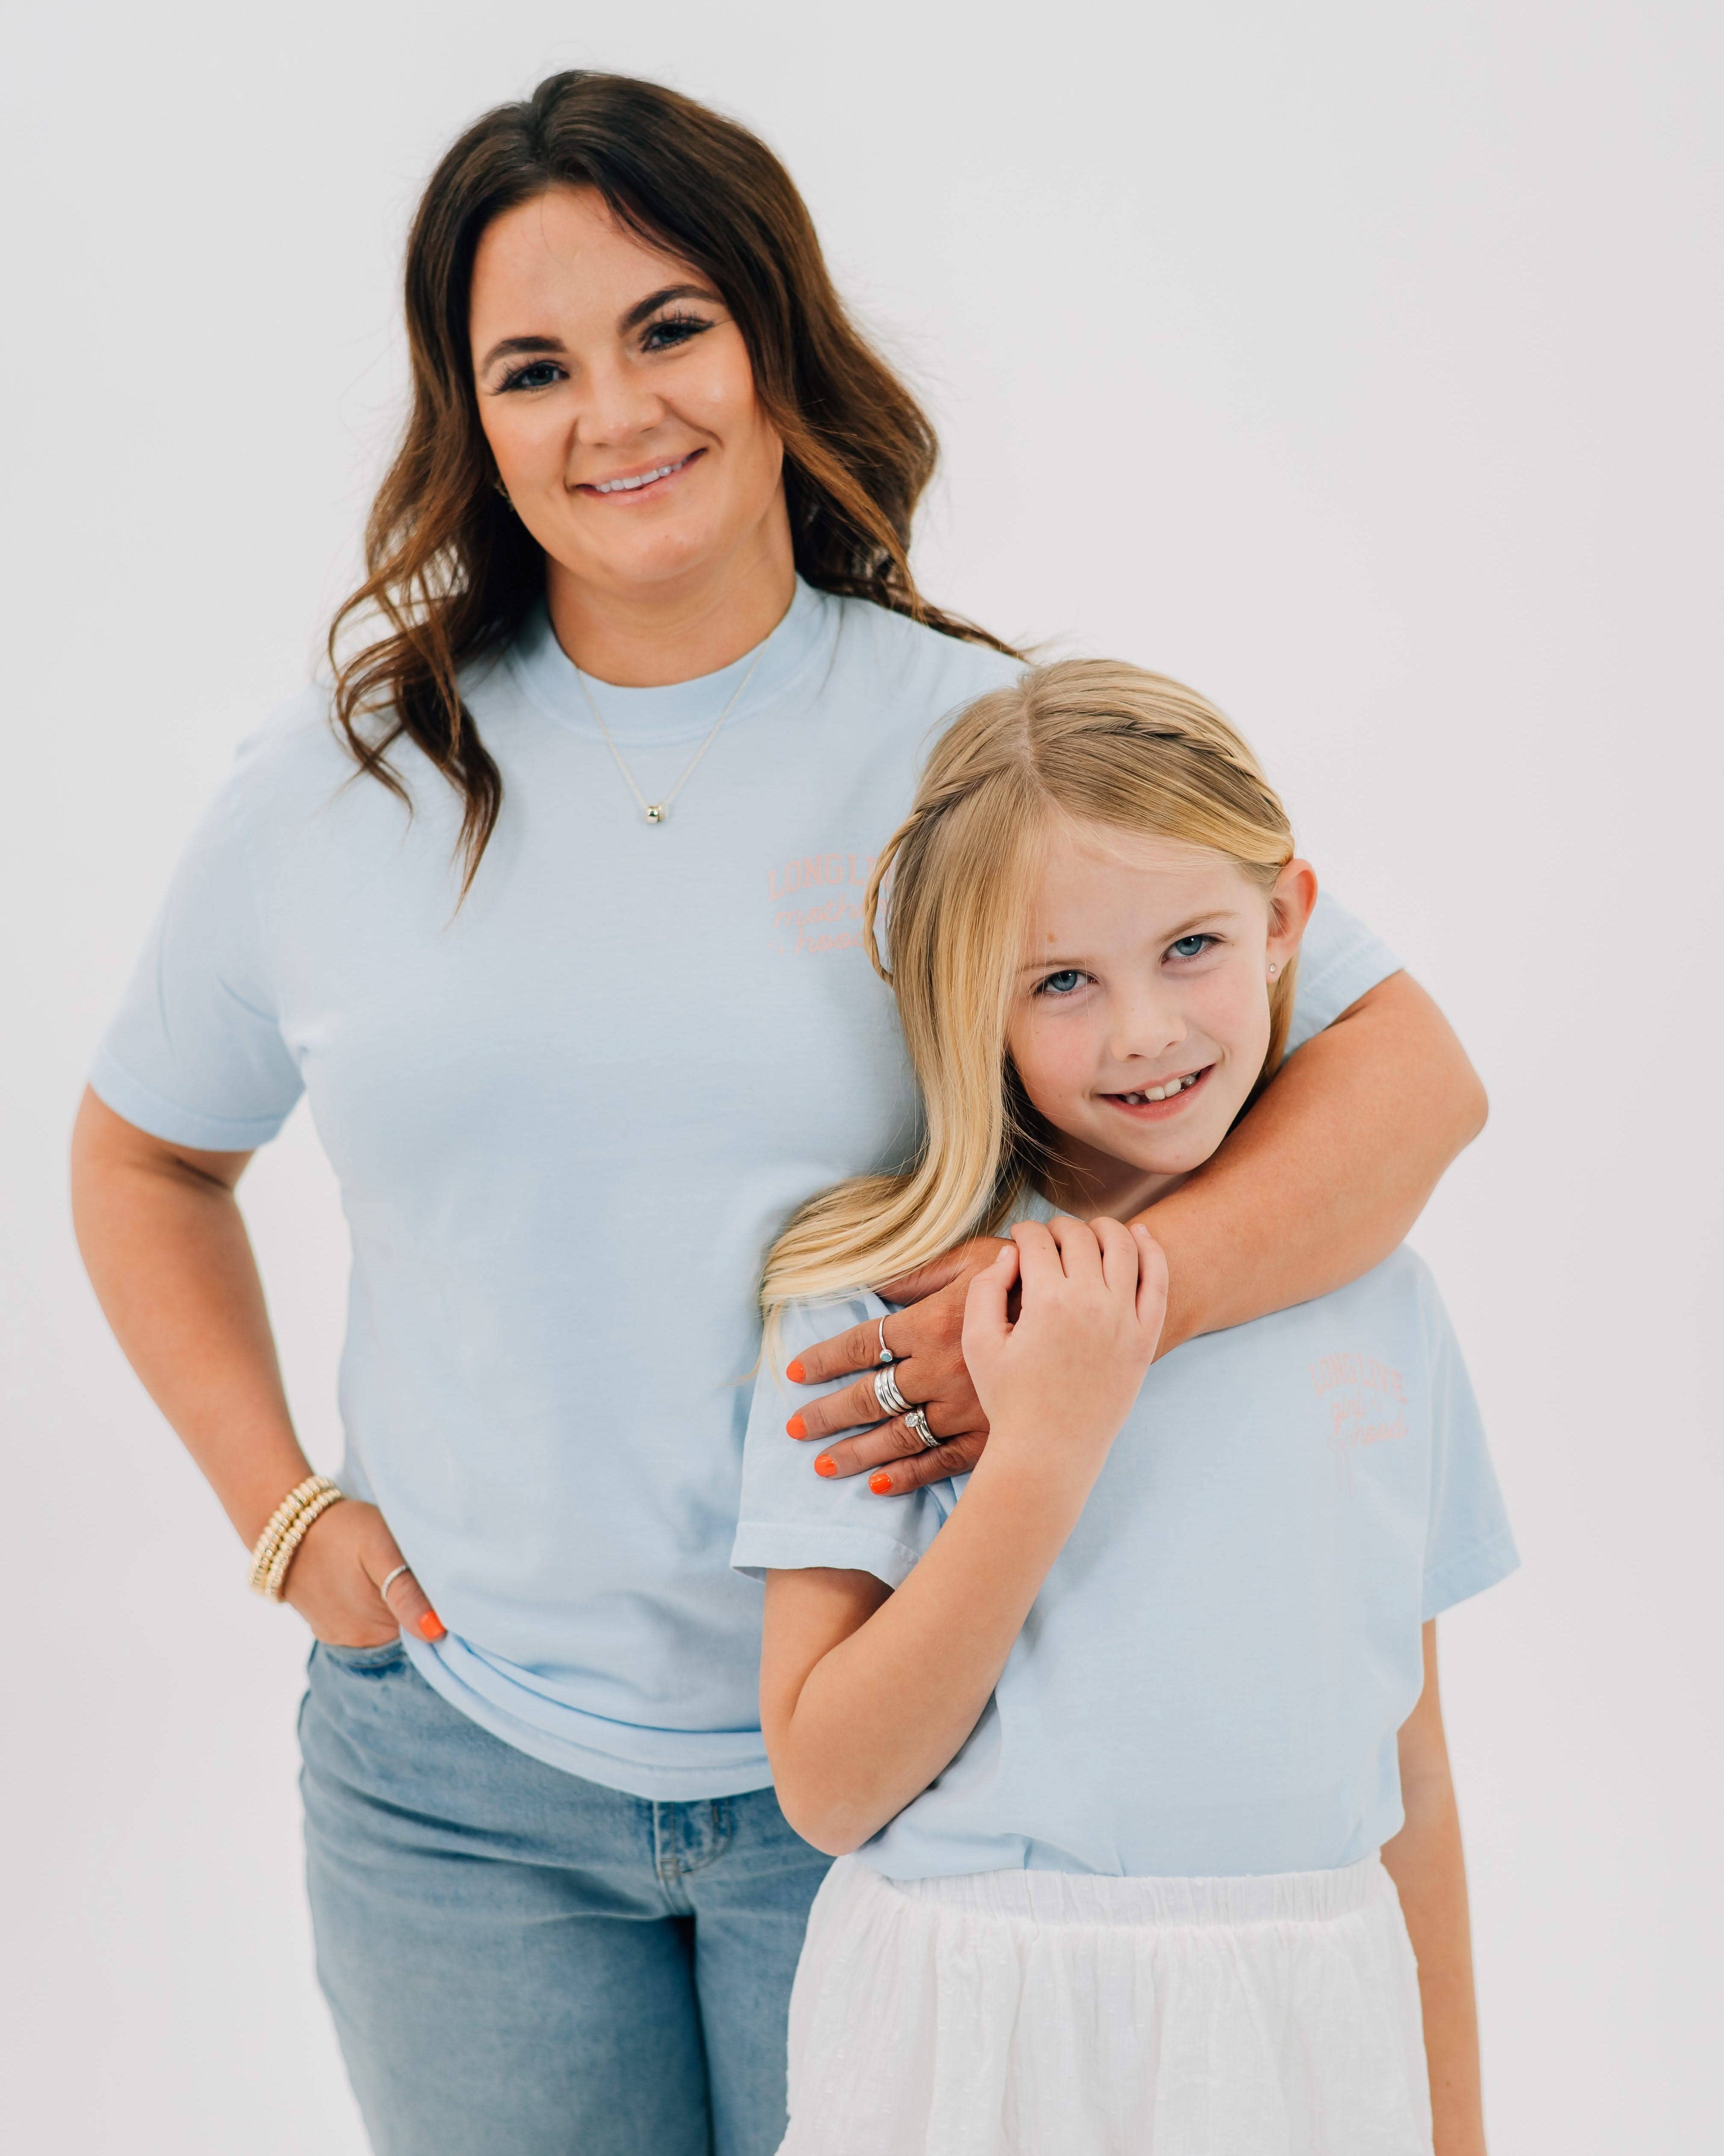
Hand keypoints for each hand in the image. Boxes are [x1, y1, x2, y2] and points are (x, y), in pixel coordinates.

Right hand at [283, 1497, 445, 1646]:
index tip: (431, 1578)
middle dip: (411, 1601)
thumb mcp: (381, 1548)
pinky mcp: (325, 1627)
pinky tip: (361, 1579)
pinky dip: (366, 1604)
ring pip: (382, 1624)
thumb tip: (434, 1632)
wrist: (286, 1526)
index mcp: (379, 1626)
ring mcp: (339, 1636)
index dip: (434, 1604)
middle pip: (403, 1627)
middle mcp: (359, 1641)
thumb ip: (407, 1590)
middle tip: (403, 1565)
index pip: (425, 1628)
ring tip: (379, 1569)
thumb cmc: (342, 1530)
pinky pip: (359, 1622)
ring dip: (387, 1602)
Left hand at [784, 1237, 1009, 1494]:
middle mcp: (940, 1369)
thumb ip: (918, 1273)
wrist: (1092, 1315)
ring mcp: (965, 1407)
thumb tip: (873, 1284)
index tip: (794, 1371)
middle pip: (869, 1396)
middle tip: (796, 1429)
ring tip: (823, 1466)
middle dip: (827, 1414)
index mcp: (931, 1323)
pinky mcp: (990, 1434)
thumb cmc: (1029, 1278)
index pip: (862, 1344)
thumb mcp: (972, 1258)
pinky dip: (909, 1476)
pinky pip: (941, 1461)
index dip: (823, 1358)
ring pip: (898, 1434)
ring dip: (857, 1452)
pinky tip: (879, 1485)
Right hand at [962, 1216, 1166, 1466]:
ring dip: (1103, 1228)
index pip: (1037, 1241)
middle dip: (1058, 1228)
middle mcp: (1091, 1303)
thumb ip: (985, 1289)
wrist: (1050, 1450)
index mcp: (1047, 1302)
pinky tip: (1140, 1234)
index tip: (1018, 1238)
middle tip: (1047, 1238)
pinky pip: (1158, 1280)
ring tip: (1088, 1232)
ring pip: (1122, 1246)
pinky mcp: (1145, 1337)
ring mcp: (1124, 1319)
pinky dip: (1152, 1250)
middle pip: (1079, 1236)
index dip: (1024, 1232)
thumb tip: (1009, 1254)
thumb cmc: (1009, 1399)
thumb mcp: (978, 1344)